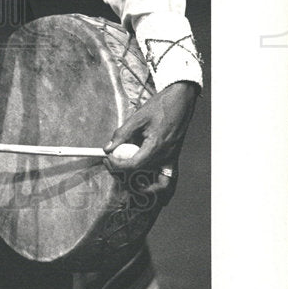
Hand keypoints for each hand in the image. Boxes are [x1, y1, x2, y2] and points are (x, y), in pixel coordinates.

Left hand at [104, 80, 199, 201]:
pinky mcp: (173, 160)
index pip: (133, 166)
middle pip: (142, 177)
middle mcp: (165, 158)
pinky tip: (144, 183)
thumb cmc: (161, 107)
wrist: (180, 102)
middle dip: (123, 174)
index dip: (116, 166)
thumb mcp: (137, 118)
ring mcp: (171, 160)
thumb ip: (122, 134)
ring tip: (125, 176)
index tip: (107, 159)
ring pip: (157, 185)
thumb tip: (108, 148)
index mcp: (156, 147)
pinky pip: (167, 181)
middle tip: (112, 164)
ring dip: (141, 186)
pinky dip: (156, 186)